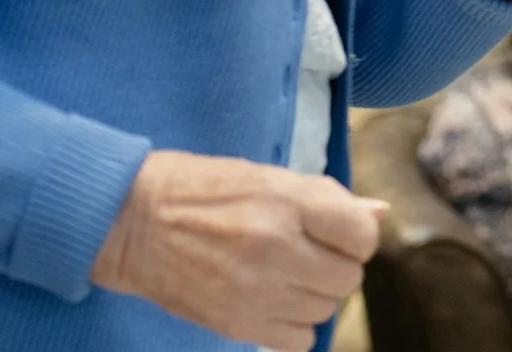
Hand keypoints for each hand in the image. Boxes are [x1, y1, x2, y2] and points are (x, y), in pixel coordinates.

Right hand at [90, 150, 385, 351]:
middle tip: (308, 252)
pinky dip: (294, 326)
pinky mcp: (238, 325)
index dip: (355, 235)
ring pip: (325, 310)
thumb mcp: (269, 176)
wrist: (132, 223)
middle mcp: (277, 250)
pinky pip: (299, 341)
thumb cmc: (203, 190)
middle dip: (337, 265)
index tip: (336, 232)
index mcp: (287, 204)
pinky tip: (274, 302)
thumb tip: (379, 213)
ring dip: (314, 295)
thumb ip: (327, 198)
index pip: (362, 236)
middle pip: (348, 278)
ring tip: (284, 274)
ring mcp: (257, 292)